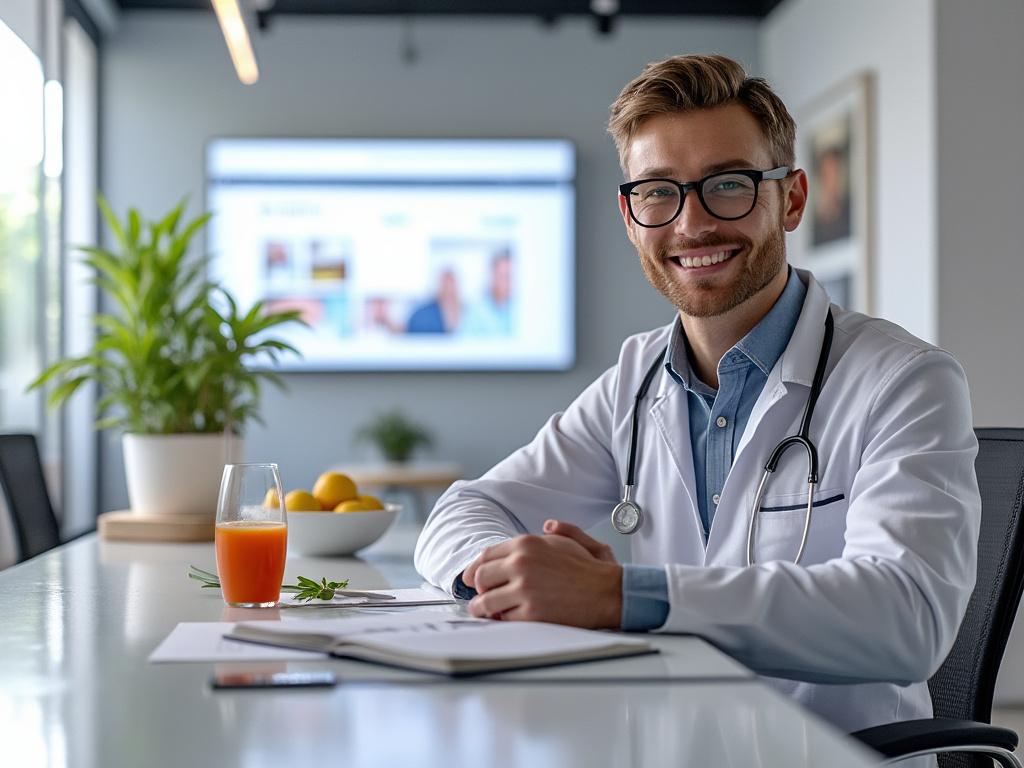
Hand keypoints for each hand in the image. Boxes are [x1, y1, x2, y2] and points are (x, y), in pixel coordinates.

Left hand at [462, 525, 621, 627]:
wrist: (610, 593)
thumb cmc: (593, 570)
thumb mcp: (576, 540)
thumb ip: (560, 530)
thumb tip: (548, 525)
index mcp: (527, 544)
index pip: (486, 555)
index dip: (475, 568)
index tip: (473, 578)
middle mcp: (522, 563)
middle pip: (480, 577)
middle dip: (478, 590)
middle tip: (481, 597)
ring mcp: (525, 589)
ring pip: (485, 602)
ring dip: (482, 609)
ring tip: (485, 612)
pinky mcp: (531, 613)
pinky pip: (503, 619)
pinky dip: (502, 621)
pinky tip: (507, 620)